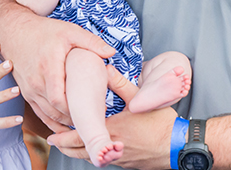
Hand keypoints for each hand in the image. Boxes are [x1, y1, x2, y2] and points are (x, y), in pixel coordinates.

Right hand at [0, 2, 114, 130]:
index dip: (74, 110)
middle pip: (54, 111)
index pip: (59, 99)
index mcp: (49, 67)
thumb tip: (111, 52)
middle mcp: (36, 82)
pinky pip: (39, 113)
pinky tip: (64, 125)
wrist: (15, 31)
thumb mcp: (69, 31)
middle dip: (73, 118)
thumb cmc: (43, 31)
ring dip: (63, 122)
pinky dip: (51, 121)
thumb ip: (90, 42)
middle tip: (92, 120)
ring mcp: (29, 89)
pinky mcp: (26, 93)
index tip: (91, 110)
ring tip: (82, 124)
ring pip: (47, 115)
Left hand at [47, 65, 174, 168]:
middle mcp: (112, 148)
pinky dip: (94, 154)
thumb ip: (120, 83)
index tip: (52, 135)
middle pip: (80, 152)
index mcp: (112, 130)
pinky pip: (104, 160)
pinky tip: (94, 147)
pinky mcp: (126, 163)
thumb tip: (106, 69)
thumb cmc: (160, 124)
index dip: (63, 137)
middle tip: (54, 141)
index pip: (79, 138)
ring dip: (78, 151)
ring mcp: (119, 159)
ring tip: (68, 144)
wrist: (178, 146)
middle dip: (65, 146)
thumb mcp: (140, 99)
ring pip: (92, 158)